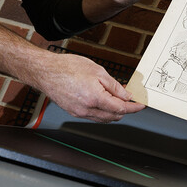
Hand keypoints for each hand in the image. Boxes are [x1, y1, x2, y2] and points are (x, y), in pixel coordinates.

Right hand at [27, 50, 144, 121]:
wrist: (46, 71)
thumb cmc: (68, 67)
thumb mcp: (98, 71)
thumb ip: (114, 86)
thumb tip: (126, 96)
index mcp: (95, 99)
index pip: (121, 109)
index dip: (134, 108)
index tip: (140, 105)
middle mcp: (86, 110)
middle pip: (113, 117)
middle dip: (125, 110)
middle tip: (130, 99)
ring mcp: (79, 113)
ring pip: (103, 119)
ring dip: (114, 112)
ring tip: (117, 98)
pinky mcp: (73, 112)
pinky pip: (93, 116)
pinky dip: (102, 111)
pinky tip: (104, 101)